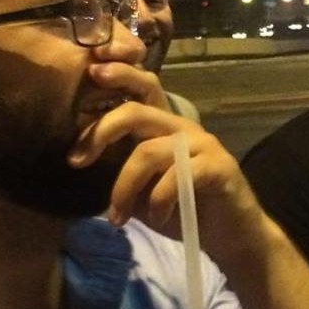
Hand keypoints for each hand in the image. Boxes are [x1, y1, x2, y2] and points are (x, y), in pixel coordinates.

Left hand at [68, 90, 256, 270]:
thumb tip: (80, 158)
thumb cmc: (185, 210)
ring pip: (148, 152)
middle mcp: (181, 127)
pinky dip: (159, 201)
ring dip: (124, 188)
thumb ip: (120, 169)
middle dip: (101, 131)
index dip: (117, 75)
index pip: (139, 89)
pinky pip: (177, 177)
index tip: (90, 72)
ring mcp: (201, 144)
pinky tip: (157, 220)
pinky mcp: (217, 166)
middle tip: (76, 160)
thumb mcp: (143, 190)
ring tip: (117, 218)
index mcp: (163, 127)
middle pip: (136, 112)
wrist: (232, 236)